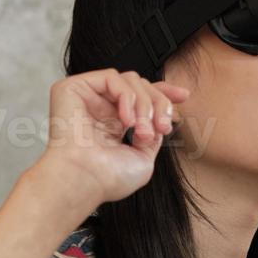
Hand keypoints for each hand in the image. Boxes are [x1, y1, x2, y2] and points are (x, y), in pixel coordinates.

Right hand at [33, 68, 190, 204]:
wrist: (84, 180)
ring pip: (130, 80)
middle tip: (162, 127)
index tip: (184, 96)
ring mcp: (86, 97)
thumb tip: (159, 119)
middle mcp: (99, 109)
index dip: (163, 93)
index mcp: (112, 124)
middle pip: (141, 86)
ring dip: (145, 104)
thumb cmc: (108, 178)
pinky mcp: (72, 88)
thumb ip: (153, 134)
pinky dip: (127, 96)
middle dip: (159, 104)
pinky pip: (111, 77)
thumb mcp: (143, 157)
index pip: (140, 97)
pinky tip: (126, 120)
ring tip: (142, 130)